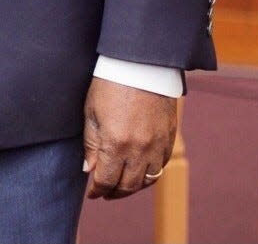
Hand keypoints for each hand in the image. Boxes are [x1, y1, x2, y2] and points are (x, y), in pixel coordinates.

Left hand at [82, 77, 176, 198]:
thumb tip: (89, 169)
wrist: (141, 65)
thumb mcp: (91, 111)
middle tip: (105, 193)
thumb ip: (91, 143)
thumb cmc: (110, 83)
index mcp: (115, 143)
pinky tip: (139, 172)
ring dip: (132, 187)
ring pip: (146, 181)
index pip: (106, 179)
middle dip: (114, 192)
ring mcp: (157, 146)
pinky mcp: (169, 139)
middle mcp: (139, 150)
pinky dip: (149, 175)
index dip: (97, 190)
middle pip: (127, 185)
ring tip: (121, 185)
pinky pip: (161, 167)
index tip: (91, 193)